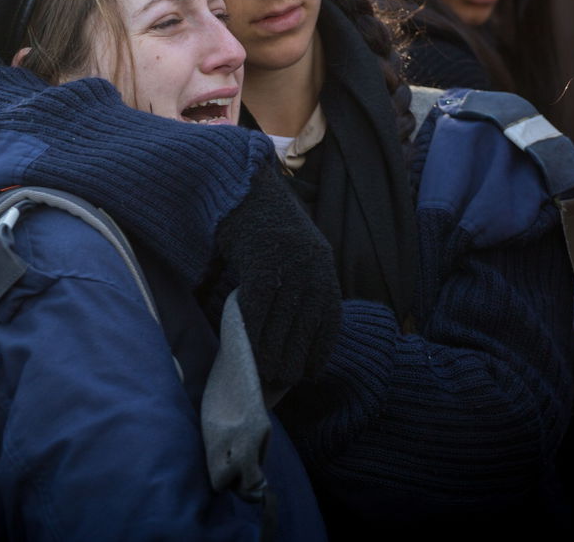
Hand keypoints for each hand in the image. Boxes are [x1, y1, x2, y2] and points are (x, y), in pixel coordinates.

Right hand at [212, 162, 341, 396]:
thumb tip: (298, 334)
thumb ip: (306, 288)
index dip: (317, 354)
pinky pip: (255, 317)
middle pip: (302, 336)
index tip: (307, 373)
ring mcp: (287, 272)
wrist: (245, 192)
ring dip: (268, 359)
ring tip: (260, 375)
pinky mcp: (260, 271)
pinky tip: (244, 352)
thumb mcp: (302, 254)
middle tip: (275, 380)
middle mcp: (312, 274)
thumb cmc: (270, 228)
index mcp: (325, 271)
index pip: (329, 326)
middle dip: (289, 364)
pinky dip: (250, 338)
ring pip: (278, 333)